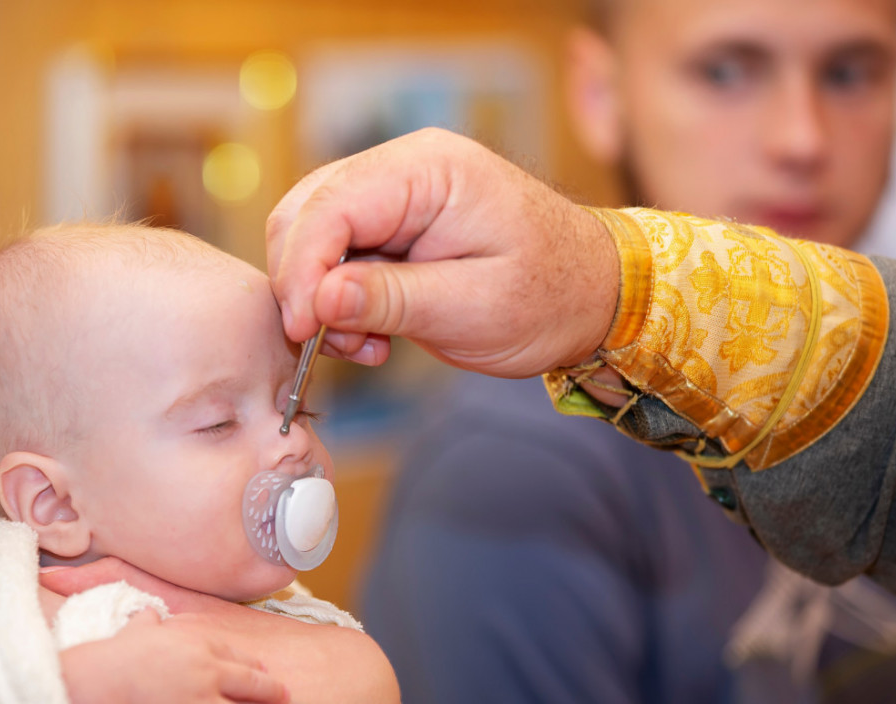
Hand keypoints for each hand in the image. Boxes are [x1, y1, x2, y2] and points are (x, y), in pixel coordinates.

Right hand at [50, 583, 287, 703]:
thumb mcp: (137, 630)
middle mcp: (209, 673)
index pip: (233, 653)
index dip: (251, 663)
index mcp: (199, 645)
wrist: (106, 682)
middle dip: (272, 693)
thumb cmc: (117, 654)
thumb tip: (147, 614)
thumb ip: (147, 622)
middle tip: (289, 698)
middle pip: (251, 684)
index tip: (264, 669)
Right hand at [266, 127, 620, 377]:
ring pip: (311, 234)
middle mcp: (404, 167)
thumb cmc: (551, 296)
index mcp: (429, 169)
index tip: (304, 329)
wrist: (592, 294)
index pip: (331, 206)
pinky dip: (336, 299)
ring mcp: (395, 193)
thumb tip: (319, 301)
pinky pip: (335, 254)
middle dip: (306, 284)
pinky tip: (370, 334)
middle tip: (330, 343)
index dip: (303, 270)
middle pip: (306, 213)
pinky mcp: (390, 224)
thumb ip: (392, 300)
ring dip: (320, 296)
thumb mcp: (474, 308)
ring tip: (363, 343)